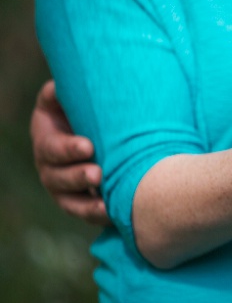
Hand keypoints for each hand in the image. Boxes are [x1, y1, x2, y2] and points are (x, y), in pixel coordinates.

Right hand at [30, 80, 107, 225]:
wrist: (105, 130)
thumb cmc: (90, 109)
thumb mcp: (71, 98)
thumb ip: (63, 93)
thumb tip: (60, 87)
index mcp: (47, 138)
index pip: (52, 146)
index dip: (67, 148)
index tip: (88, 146)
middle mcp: (50, 166)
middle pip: (58, 177)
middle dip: (77, 176)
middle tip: (97, 174)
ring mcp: (63, 187)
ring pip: (70, 201)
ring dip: (87, 204)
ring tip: (106, 203)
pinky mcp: (79, 202)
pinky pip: (85, 213)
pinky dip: (97, 216)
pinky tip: (112, 215)